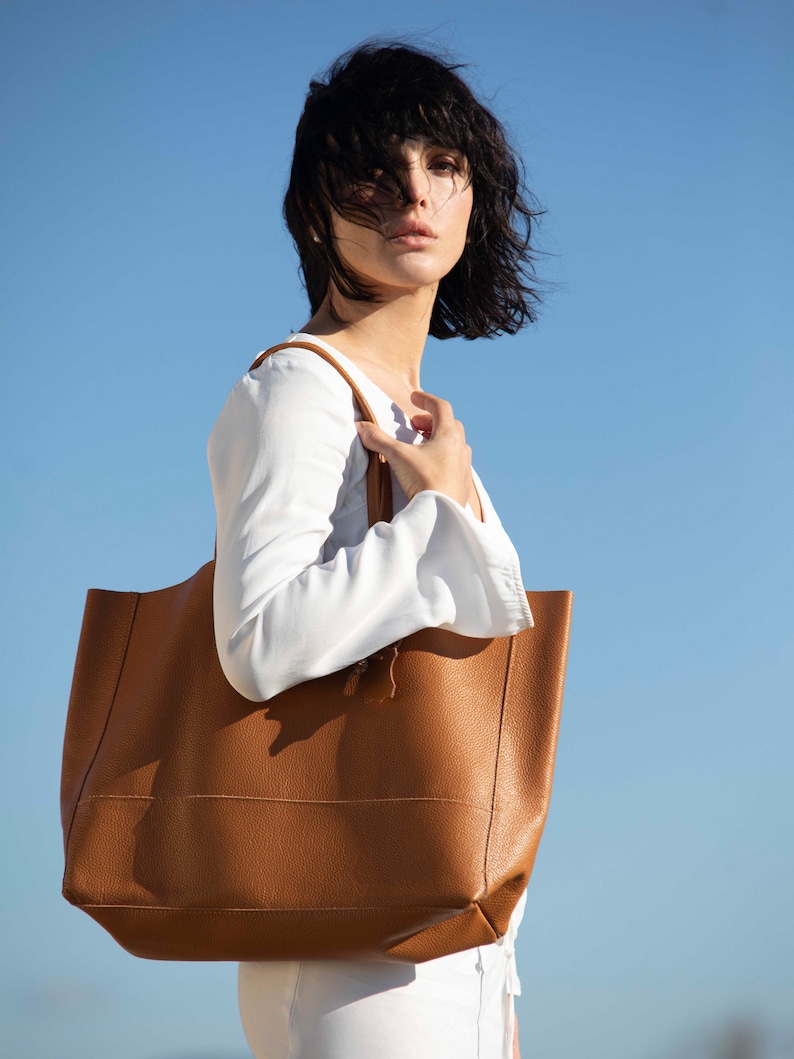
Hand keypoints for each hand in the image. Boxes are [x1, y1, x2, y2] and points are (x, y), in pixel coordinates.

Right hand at [356, 391, 472, 508]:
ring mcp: (464, 466)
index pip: (441, 407)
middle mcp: (460, 447)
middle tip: (415, 425)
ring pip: (455, 444)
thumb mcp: (397, 456)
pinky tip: (432, 467)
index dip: (426, 399)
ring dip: (439, 439)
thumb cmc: (423, 480)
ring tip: (422, 445)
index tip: (413, 397)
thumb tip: (360, 426)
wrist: (442, 514)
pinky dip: (444, 457)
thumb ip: (378, 439)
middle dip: (431, 421)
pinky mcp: (463, 483)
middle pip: (449, 424)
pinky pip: (456, 462)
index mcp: (448, 435)